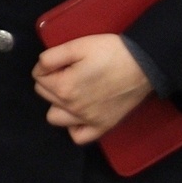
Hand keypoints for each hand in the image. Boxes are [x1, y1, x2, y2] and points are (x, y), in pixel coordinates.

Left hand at [33, 33, 153, 143]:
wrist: (143, 64)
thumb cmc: (110, 52)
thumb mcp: (77, 45)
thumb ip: (50, 57)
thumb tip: (39, 68)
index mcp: (63, 87)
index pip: (38, 77)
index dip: (46, 66)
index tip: (62, 60)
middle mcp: (72, 108)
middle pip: (45, 95)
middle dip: (51, 81)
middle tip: (69, 70)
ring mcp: (87, 120)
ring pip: (55, 118)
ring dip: (58, 104)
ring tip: (71, 91)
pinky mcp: (103, 127)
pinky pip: (78, 136)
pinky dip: (74, 126)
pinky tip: (79, 113)